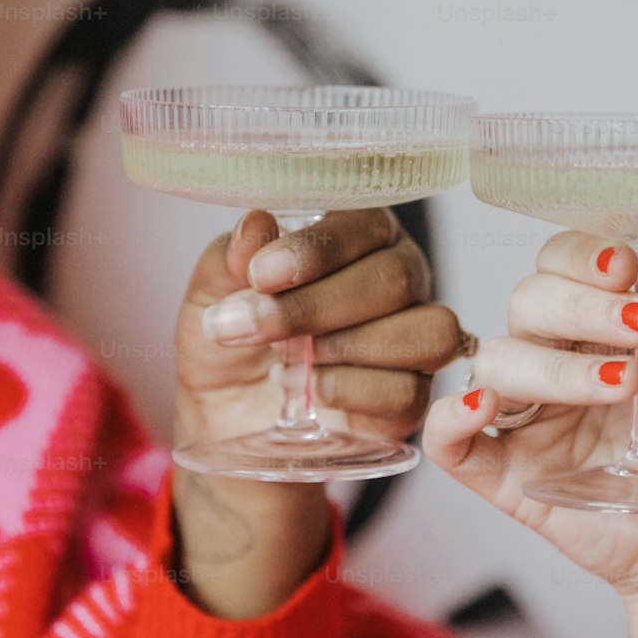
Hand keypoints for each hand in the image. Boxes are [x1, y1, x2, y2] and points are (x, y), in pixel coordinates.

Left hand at [174, 207, 464, 617]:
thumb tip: (257, 227)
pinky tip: (307, 390)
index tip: (261, 274)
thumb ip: (234, 255)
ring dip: (345, 347)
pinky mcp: (411, 399)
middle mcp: (399, 278)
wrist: (224, 413)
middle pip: (396, 278)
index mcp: (359, 234)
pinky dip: (351, 390)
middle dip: (316, 305)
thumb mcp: (213, 290)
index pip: (364, 224)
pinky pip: (409, 391)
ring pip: (424, 331)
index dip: (317, 248)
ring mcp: (413, 339)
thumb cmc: (232, 332)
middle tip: (253, 326)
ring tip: (282, 361)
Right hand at [424, 237, 637, 620]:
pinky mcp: (511, 475)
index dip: (582, 256)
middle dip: (579, 305)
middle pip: (528, 302)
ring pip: (496, 364)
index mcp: (604, 322)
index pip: (564, 264)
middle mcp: (557, 358)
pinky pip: (448, 442)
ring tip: (622, 385)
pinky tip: (489, 410)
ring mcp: (531, 418)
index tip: (628, 267)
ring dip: (551, 366)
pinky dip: (452, 418)